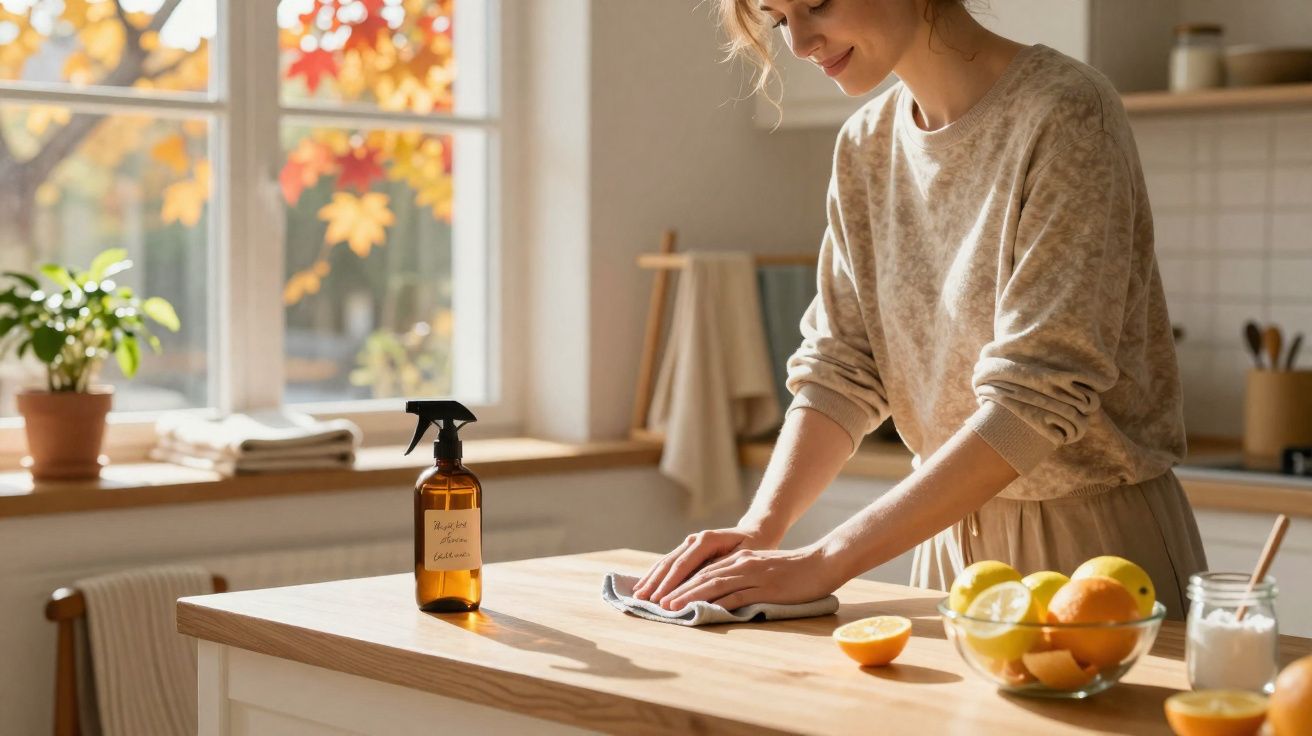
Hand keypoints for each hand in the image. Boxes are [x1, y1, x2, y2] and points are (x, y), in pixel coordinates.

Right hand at [632, 527, 777, 603]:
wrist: (756, 532)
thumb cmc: (754, 546)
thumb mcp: (744, 557)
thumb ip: (722, 568)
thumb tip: (702, 584)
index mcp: (707, 540)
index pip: (683, 565)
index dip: (670, 583)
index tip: (660, 600)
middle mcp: (694, 539)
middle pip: (670, 563)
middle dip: (655, 583)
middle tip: (642, 601)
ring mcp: (689, 543)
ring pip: (665, 562)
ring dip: (651, 579)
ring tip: (638, 595)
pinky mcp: (688, 550)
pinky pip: (668, 563)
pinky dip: (655, 575)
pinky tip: (645, 585)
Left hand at [658, 544, 841, 610]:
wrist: (822, 562)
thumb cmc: (794, 571)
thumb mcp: (762, 570)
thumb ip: (741, 578)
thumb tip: (720, 595)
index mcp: (739, 560)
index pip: (703, 571)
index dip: (679, 582)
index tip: (661, 594)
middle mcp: (741, 564)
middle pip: (702, 577)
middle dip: (676, 590)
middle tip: (656, 602)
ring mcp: (753, 575)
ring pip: (714, 584)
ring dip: (690, 596)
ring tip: (671, 607)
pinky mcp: (766, 588)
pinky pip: (738, 596)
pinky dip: (718, 604)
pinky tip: (704, 612)